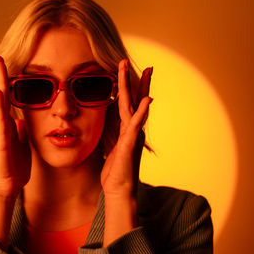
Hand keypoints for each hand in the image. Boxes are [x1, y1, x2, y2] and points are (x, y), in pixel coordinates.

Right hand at [0, 55, 30, 199]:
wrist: (6, 186)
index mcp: (6, 124)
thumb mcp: (22, 145)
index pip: (3, 98)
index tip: (0, 65)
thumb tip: (20, 120)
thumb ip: (20, 131)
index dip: (2, 81)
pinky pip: (0, 119)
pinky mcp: (1, 140)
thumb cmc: (13, 168)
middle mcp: (0, 124)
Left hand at [100, 59, 151, 245]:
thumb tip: (106, 118)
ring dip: (139, 88)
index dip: (128, 85)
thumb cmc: (114, 169)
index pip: (127, 102)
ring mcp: (132, 135)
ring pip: (135, 106)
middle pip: (135, 99)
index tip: (127, 68)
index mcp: (125, 128)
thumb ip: (110, 129)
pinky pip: (136, 125)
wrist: (118, 189)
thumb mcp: (108, 144)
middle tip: (144, 63)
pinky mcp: (129, 144)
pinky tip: (147, 100)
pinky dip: (142, 112)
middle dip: (137, 80)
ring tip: (146, 71)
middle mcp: (131, 129)